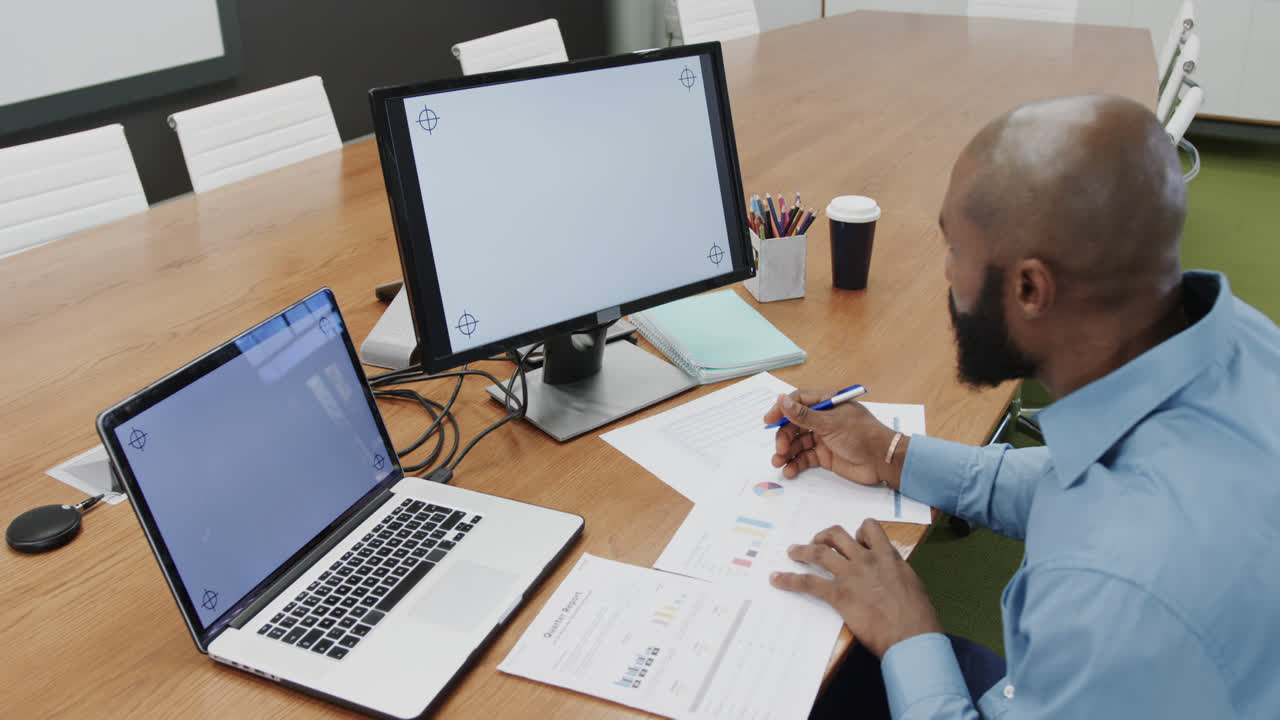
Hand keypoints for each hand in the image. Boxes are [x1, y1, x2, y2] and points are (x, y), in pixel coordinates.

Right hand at [763, 390, 899, 487]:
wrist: (883, 461)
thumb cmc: (863, 435)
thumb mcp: (831, 423)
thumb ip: (804, 415)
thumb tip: (782, 401)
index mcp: (827, 404)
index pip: (798, 401)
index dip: (782, 409)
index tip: (768, 420)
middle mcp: (823, 419)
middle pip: (794, 424)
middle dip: (784, 436)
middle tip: (779, 449)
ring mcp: (824, 438)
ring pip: (798, 442)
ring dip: (786, 452)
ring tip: (779, 462)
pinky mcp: (825, 455)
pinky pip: (805, 457)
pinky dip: (796, 464)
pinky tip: (790, 470)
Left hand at [770, 520, 941, 658]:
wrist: (911, 634)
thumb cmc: (918, 616)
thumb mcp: (912, 584)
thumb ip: (896, 572)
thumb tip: (890, 573)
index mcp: (887, 556)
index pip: (869, 529)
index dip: (859, 532)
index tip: (855, 540)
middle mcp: (866, 559)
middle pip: (838, 535)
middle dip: (824, 535)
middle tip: (818, 541)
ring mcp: (850, 574)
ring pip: (819, 552)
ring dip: (803, 550)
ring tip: (793, 551)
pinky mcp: (838, 594)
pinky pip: (807, 582)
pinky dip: (788, 580)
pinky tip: (776, 579)